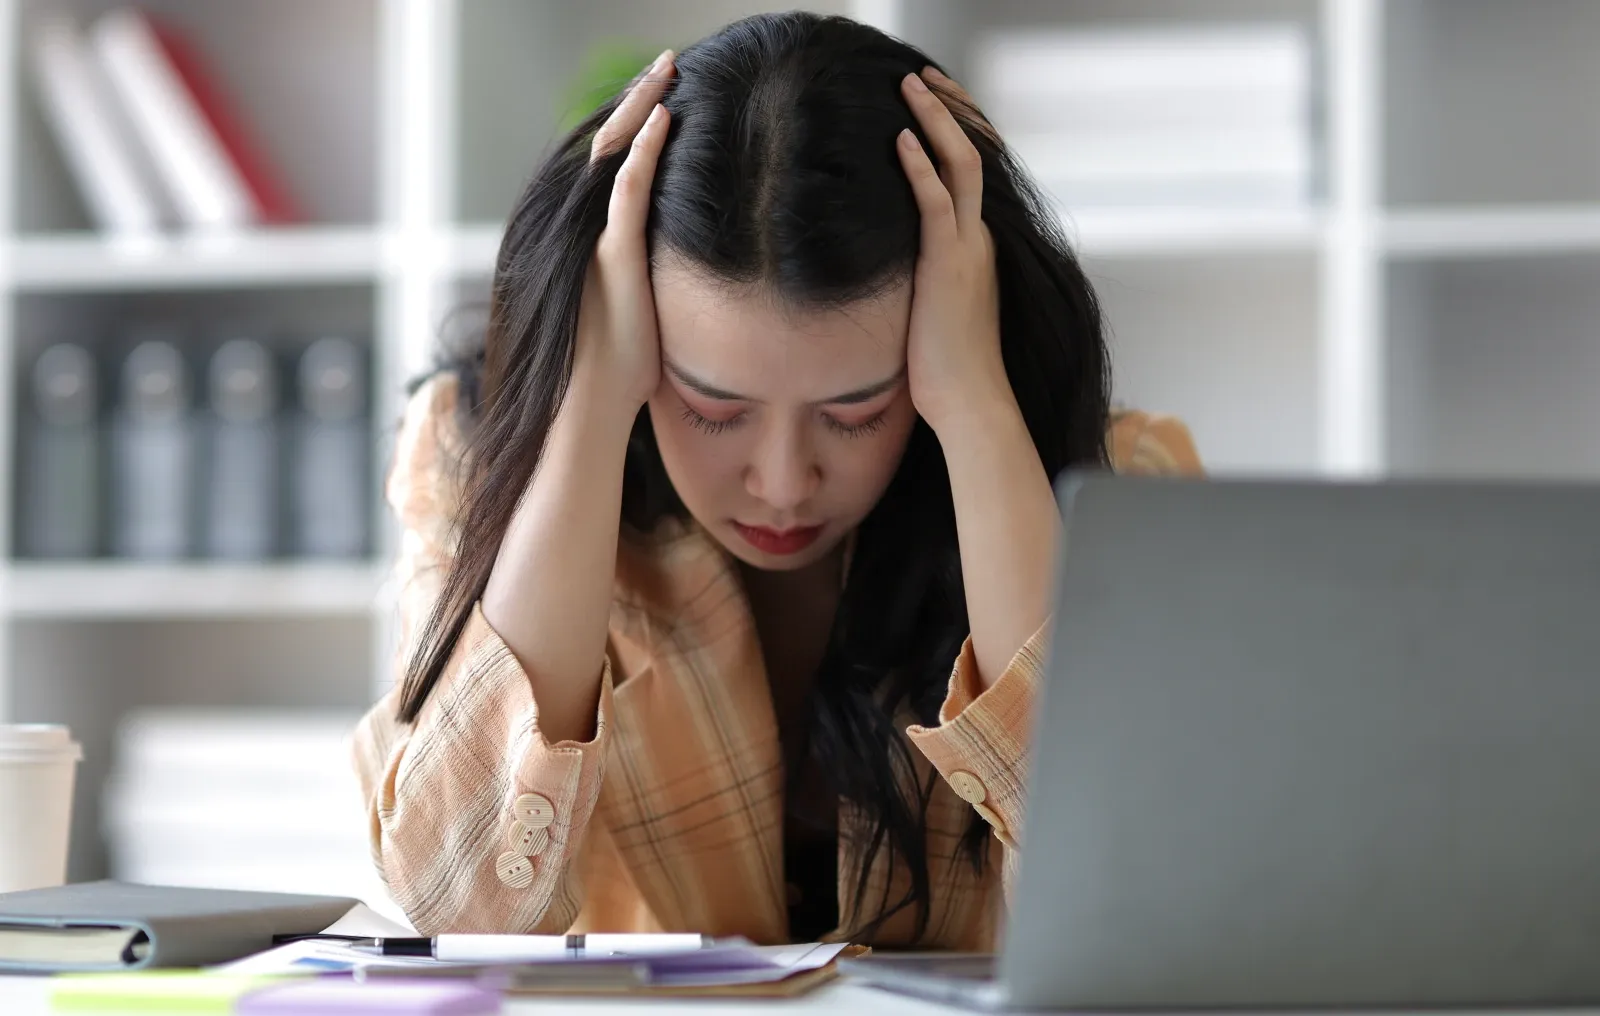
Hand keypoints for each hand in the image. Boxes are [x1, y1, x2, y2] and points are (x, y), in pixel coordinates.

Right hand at [573, 51, 674, 408]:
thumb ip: (640, 284)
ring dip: (642, 109)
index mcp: (580, 240)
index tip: (661, 101)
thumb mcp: (629, 317)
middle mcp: (575, 230)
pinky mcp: (609, 255)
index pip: (606, 168)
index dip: (633, 130)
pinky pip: (626, 189)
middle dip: (636, 102)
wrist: (584, 414)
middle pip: (606, 147)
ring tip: (668, 72)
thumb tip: (667, 283)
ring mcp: (589, 241)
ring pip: (613, 155)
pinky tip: (665, 117)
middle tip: (665, 66)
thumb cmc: (610, 381)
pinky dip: (646, 150)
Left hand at [895, 67, 1010, 433]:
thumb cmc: (946, 373)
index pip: (970, 177)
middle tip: (921, 78)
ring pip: (961, 165)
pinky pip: (938, 202)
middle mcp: (978, 240)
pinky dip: (921, 167)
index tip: (929, 108)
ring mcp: (968, 250)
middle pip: (973, 155)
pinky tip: (902, 139)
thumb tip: (885, 278)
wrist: (970, 403)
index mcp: (975, 250)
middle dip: (948, 111)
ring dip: (935, 121)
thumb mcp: (930, 314)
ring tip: (910, 87)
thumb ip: (917, 283)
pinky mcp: (949, 265)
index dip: (952, 136)